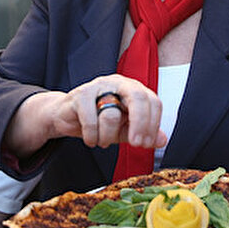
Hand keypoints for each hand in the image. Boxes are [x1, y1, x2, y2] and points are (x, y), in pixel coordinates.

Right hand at [8, 74, 166, 155]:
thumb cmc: (98, 120)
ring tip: (102, 142)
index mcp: (134, 89)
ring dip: (107, 137)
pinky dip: (92, 136)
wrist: (66, 116)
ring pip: (112, 116)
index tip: (146, 144)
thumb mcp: (124, 129)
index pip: (153, 102)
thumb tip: (163, 140)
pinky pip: (91, 120)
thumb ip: (143, 133)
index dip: (153, 124)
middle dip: (140, 124)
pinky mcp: (80, 94)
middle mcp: (119, 83)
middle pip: (138, 98)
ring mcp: (99, 86)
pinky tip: (91, 140)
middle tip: (136, 144)